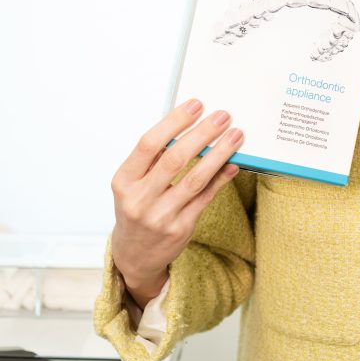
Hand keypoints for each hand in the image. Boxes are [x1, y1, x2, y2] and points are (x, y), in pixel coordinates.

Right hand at [110, 99, 244, 288]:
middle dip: (202, 134)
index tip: (196, 105)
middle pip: (175, 159)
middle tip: (222, 116)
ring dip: (218, 154)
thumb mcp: (132, 184)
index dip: (174, 122)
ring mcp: (160, 216)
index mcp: (124, 181)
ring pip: (195, 179)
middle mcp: (139, 199)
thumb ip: (153, 159)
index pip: (149, 144)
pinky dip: (221, 178)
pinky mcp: (180, 229)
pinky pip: (206, 197)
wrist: (134, 255)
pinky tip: (232, 163)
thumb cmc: (136, 207)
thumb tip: (187, 125)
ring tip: (235, 136)